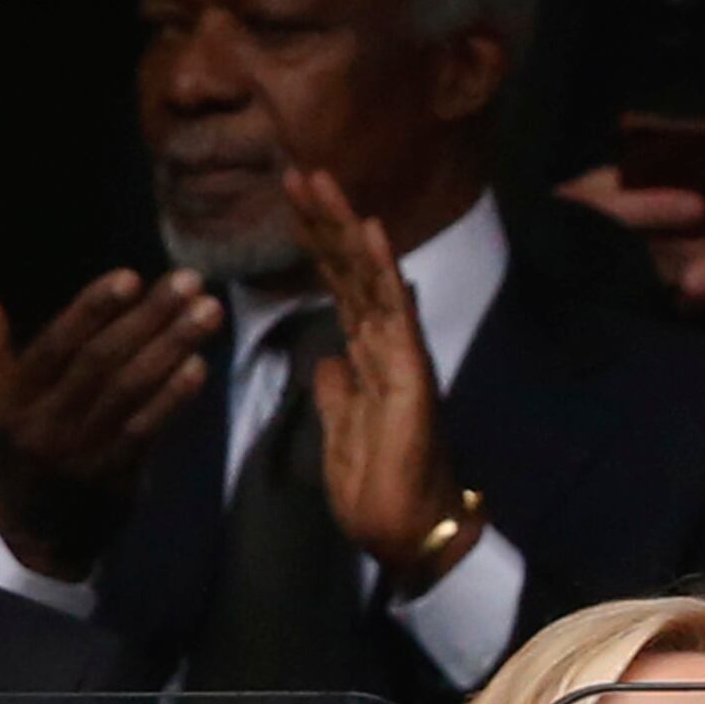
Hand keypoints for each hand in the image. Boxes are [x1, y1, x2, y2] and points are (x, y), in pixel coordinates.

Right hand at [0, 266, 222, 576]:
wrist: (34, 529)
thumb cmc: (14, 442)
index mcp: (9, 394)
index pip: (56, 344)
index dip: (92, 309)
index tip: (130, 277)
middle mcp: (43, 420)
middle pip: (102, 361)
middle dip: (149, 318)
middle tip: (190, 283)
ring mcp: (81, 449)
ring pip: (130, 390)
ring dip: (173, 348)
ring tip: (208, 313)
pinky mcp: (115, 474)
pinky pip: (146, 430)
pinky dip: (173, 398)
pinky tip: (198, 366)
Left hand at [285, 169, 476, 587]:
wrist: (406, 534)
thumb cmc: (377, 492)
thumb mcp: (340, 435)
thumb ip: (337, 394)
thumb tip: (327, 360)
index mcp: (369, 363)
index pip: (339, 291)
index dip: (317, 246)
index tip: (292, 203)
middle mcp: (388, 350)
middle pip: (352, 274)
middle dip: (326, 222)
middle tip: (299, 169)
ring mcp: (402, 358)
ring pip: (371, 281)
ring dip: (346, 230)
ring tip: (321, 181)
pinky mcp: (411, 375)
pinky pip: (395, 314)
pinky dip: (384, 272)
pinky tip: (371, 231)